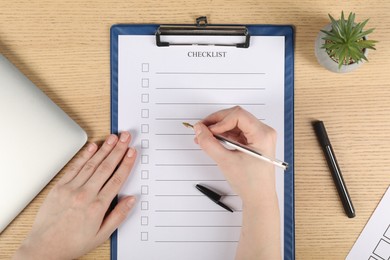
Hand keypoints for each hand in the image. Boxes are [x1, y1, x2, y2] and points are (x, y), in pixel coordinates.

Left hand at [14, 132, 136, 259]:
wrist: (45, 247)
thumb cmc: (72, 243)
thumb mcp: (102, 235)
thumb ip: (118, 215)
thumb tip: (131, 200)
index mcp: (98, 206)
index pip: (117, 179)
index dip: (126, 163)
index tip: (132, 152)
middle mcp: (85, 194)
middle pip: (106, 167)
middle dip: (118, 150)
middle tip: (126, 137)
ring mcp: (71, 189)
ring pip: (92, 164)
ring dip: (104, 149)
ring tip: (114, 138)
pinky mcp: (59, 187)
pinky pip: (74, 167)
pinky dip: (84, 155)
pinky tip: (93, 146)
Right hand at [194, 106, 280, 259]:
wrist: (259, 198)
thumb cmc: (251, 183)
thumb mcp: (226, 162)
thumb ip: (209, 144)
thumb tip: (200, 130)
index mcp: (262, 135)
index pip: (238, 115)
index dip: (220, 120)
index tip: (207, 130)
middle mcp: (264, 133)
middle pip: (236, 116)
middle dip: (217, 122)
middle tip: (202, 129)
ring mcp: (259, 137)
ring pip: (235, 123)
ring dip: (219, 128)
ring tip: (205, 136)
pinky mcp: (254, 142)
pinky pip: (236, 132)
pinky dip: (224, 134)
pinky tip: (213, 140)